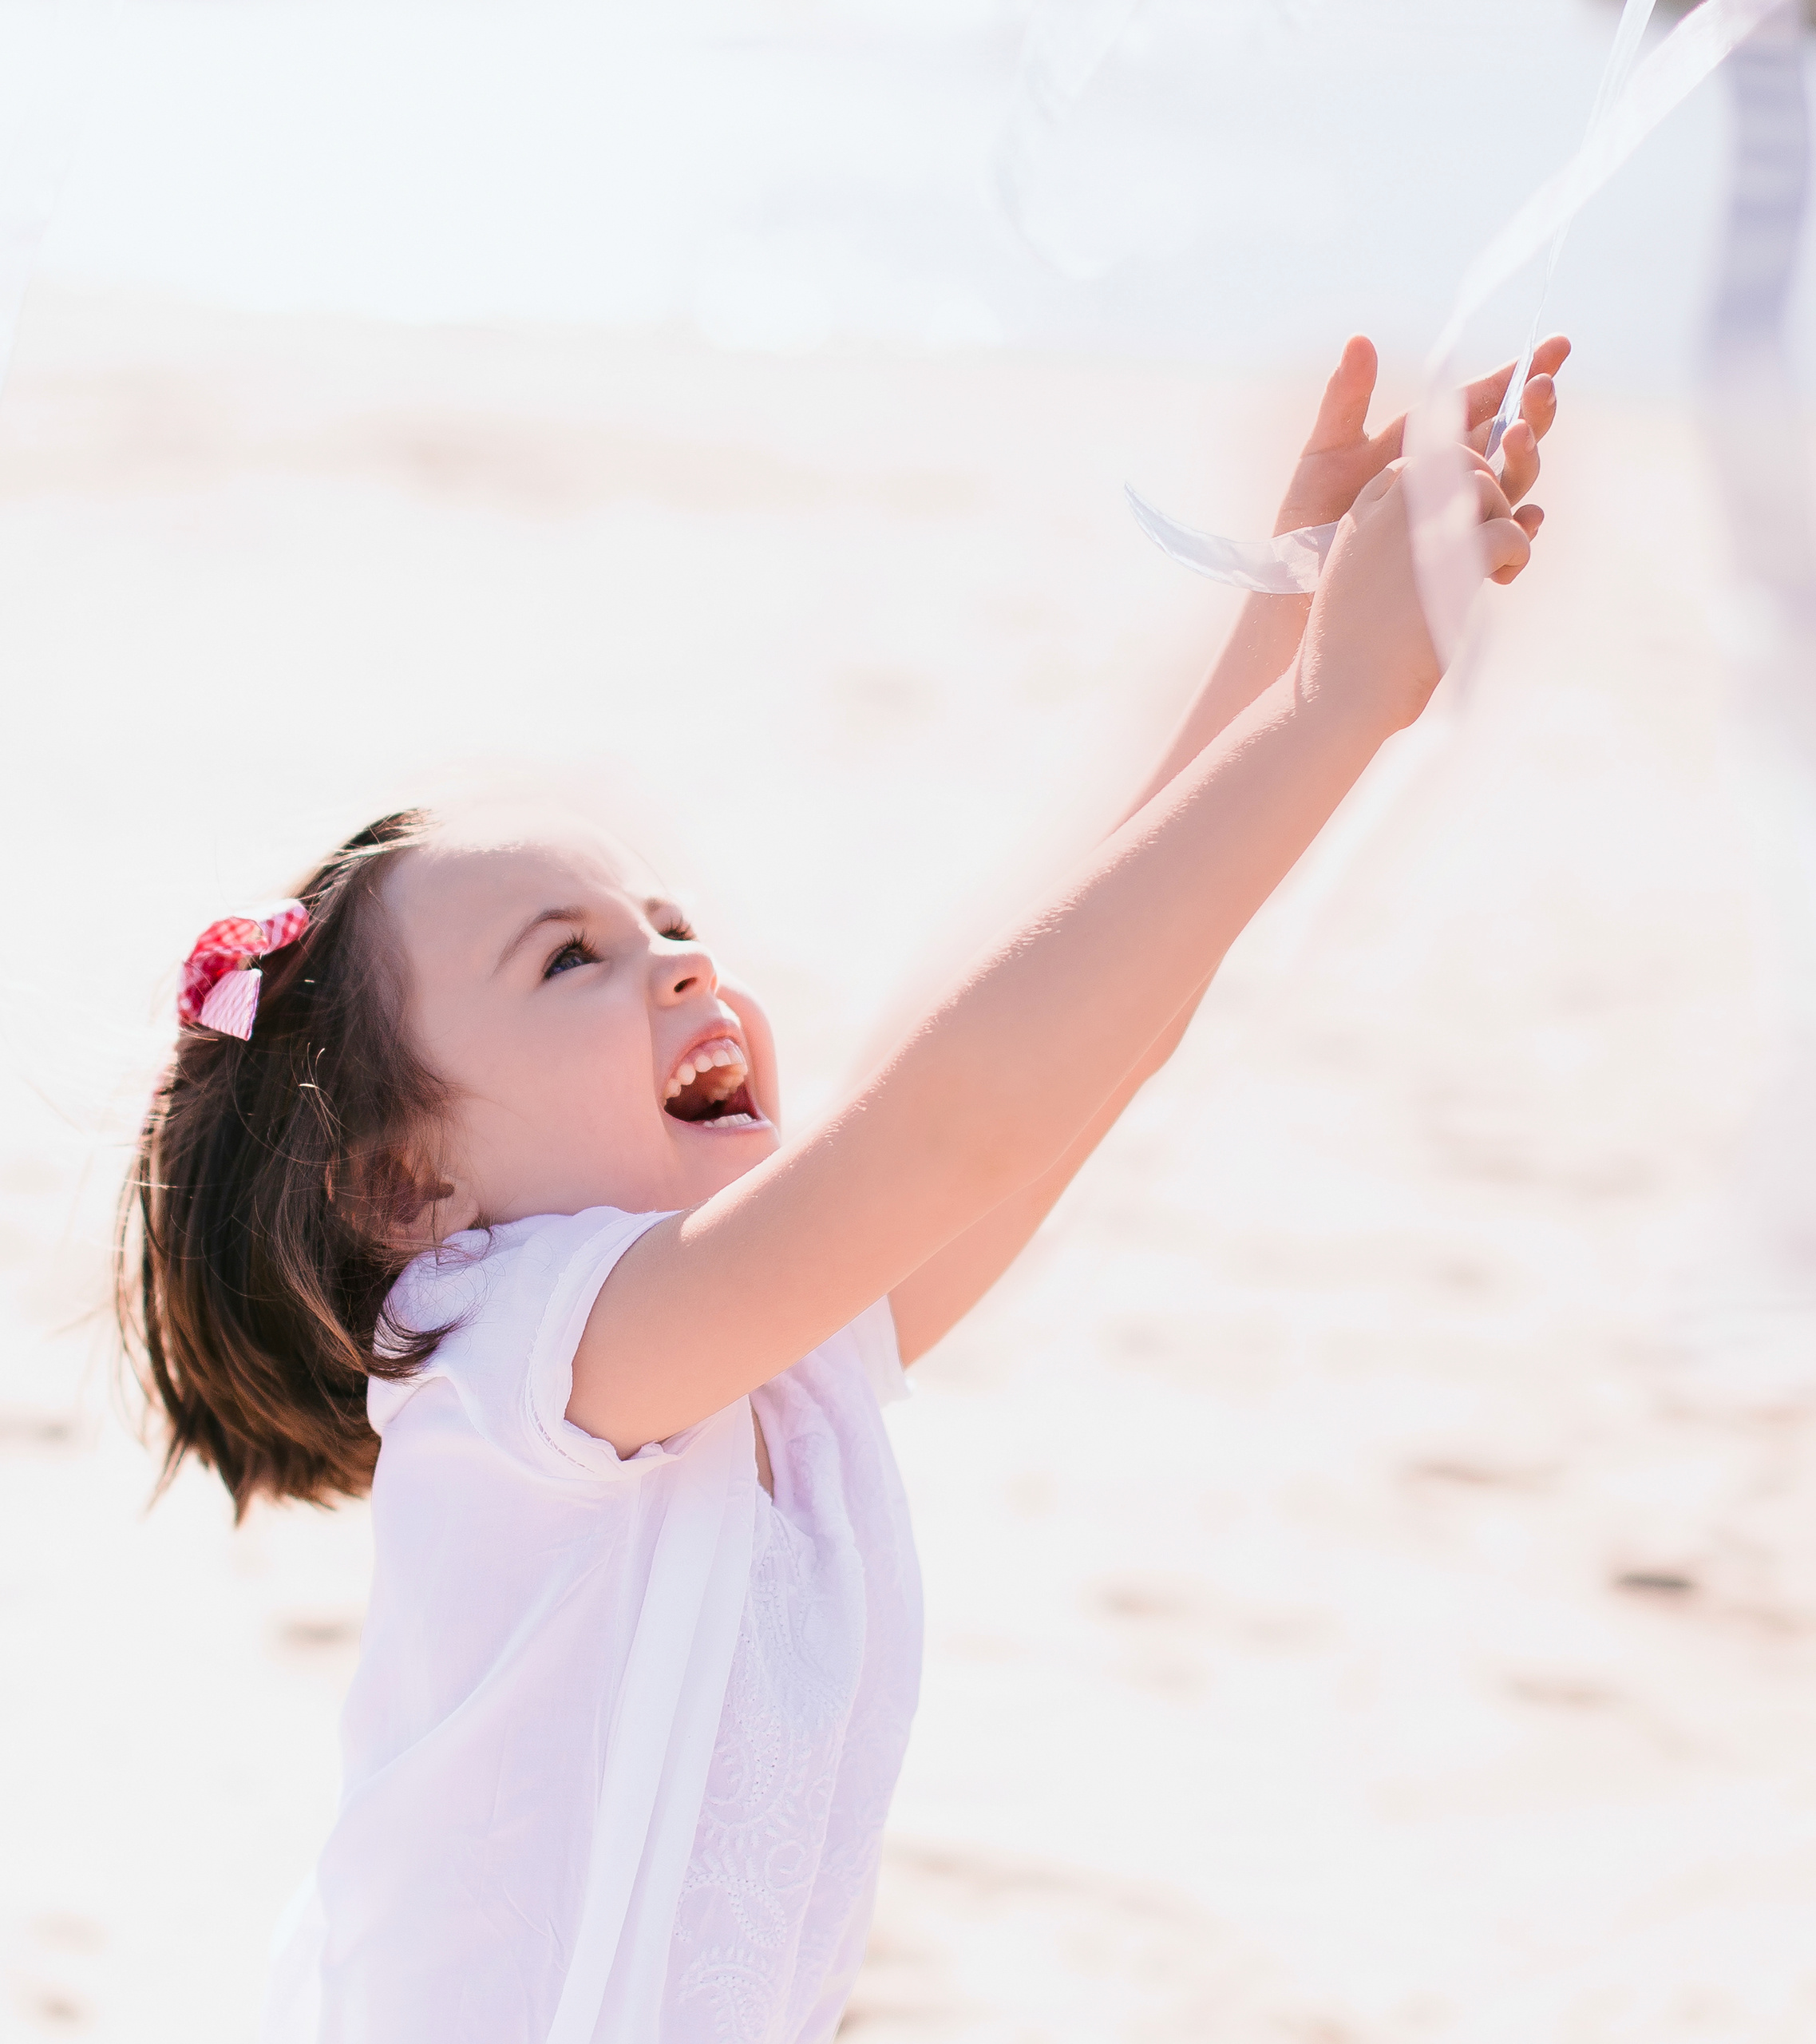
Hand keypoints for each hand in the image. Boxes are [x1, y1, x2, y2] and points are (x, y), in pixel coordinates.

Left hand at [1274, 332, 1569, 536]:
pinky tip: (1527, 515)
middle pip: (1509, 437)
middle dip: (1532, 410)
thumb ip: (1345, 399)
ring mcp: (1456, 516)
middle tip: (1540, 386)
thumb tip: (1359, 340)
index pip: (1483, 401)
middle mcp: (1450, 476)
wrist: (1295, 583)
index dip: (1519, 374)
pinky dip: (1519, 527)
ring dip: (1524, 458)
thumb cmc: (1306, 517)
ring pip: (1512, 482)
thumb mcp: (1324, 452)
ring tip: (1515, 436)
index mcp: (1426, 441)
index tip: (1555, 346)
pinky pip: (1502, 542)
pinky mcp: (1456, 557)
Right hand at [1301, 452, 1533, 734]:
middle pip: (1456, 464)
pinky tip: (1501, 578)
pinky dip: (1517, 551)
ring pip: (1485, 487)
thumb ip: (1392, 549)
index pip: (1414, 466)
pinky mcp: (1453, 557)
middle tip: (1486, 539)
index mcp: (1360, 515)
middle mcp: (1386, 510)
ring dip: (1503, 518)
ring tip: (1497, 562)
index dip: (1447, 486)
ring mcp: (1419, 529)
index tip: (1457, 525)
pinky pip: (1507, 530)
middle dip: (1482, 494)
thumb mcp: (1360, 584)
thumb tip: (1449, 533)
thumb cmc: (1353, 652)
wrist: (1342, 692)